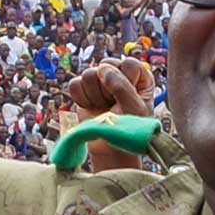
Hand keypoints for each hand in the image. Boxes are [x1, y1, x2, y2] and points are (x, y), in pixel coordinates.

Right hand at [64, 57, 153, 172]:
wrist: (111, 150)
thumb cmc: (129, 131)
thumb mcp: (134, 109)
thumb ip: (122, 86)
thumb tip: (102, 68)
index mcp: (139, 76)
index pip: (128, 64)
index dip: (125, 81)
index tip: (128, 99)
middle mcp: (119, 74)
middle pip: (105, 65)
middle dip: (107, 89)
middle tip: (113, 105)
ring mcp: (100, 81)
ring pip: (88, 74)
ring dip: (95, 96)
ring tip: (103, 108)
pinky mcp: (84, 90)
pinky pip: (75, 84)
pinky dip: (81, 99)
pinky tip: (92, 108)